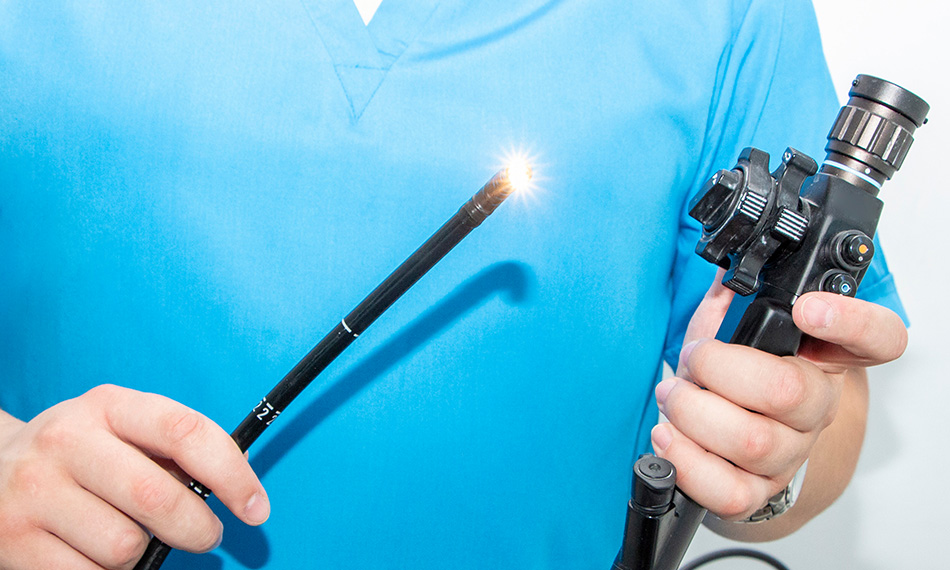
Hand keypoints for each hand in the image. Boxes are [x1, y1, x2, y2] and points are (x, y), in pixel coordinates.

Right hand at [0, 385, 268, 569]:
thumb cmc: (81, 454)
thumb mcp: (123, 430)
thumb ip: (177, 449)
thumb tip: (242, 476)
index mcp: (109, 405)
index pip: (185, 431)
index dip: (232, 473)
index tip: (256, 507)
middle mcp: (68, 441)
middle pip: (157, 497)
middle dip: (197, 528)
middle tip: (205, 535)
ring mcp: (35, 490)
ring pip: (124, 546)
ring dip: (142, 554)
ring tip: (129, 536)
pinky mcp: (14, 540)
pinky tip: (96, 554)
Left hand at [651, 273, 905, 522]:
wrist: (724, 442)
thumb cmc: (726, 377)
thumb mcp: (728, 328)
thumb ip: (728, 297)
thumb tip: (721, 267)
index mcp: (822, 357)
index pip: (877, 339)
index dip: (851, 321)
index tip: (807, 308)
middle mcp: (817, 407)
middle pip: (790, 391)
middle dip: (720, 368)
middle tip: (693, 359)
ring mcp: (790, 453)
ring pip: (752, 441)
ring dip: (693, 411)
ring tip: (672, 395)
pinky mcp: (758, 492)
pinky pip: (729, 490)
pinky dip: (687, 460)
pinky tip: (668, 435)